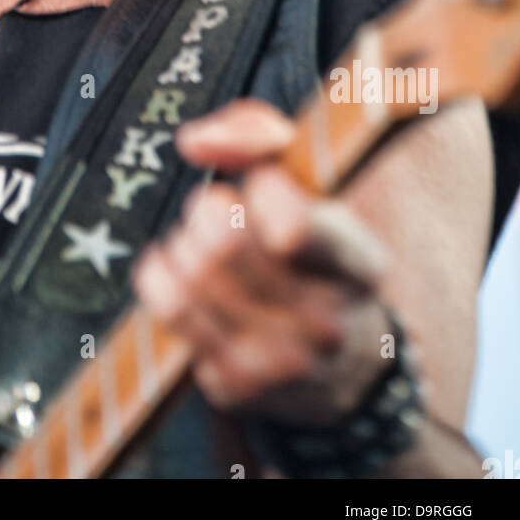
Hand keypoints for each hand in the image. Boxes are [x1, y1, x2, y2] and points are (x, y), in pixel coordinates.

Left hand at [130, 98, 391, 425]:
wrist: (337, 365)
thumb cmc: (312, 250)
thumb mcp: (312, 182)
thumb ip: (258, 133)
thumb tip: (194, 142)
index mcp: (358, 266)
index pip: (292, 228)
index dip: (262, 189)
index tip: (264, 186)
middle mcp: (327, 322)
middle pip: (224, 246)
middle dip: (206, 210)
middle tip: (215, 209)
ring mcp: (281, 363)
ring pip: (190, 278)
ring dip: (182, 244)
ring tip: (198, 242)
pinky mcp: (236, 387)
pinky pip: (170, 312)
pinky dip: (160, 276)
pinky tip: (178, 270)